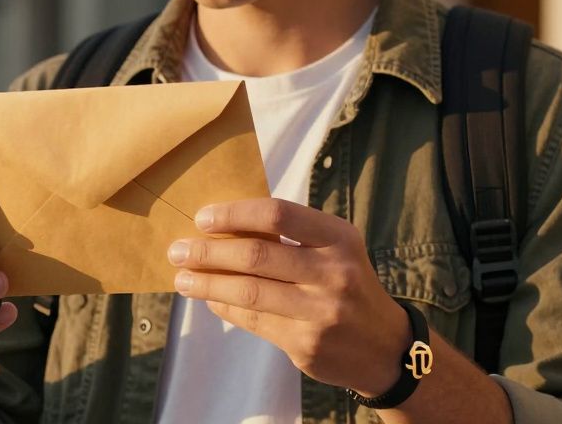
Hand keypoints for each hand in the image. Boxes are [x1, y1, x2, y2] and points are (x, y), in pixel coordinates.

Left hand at [167, 198, 409, 395]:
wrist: (384, 347)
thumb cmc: (347, 284)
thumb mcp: (333, 249)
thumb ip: (289, 236)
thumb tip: (223, 228)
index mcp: (338, 238)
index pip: (278, 213)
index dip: (235, 213)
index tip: (202, 218)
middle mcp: (332, 272)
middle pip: (256, 255)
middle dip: (208, 252)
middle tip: (177, 250)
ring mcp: (320, 311)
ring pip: (248, 292)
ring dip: (207, 283)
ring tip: (182, 279)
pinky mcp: (306, 344)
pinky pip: (253, 321)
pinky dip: (225, 307)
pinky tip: (210, 299)